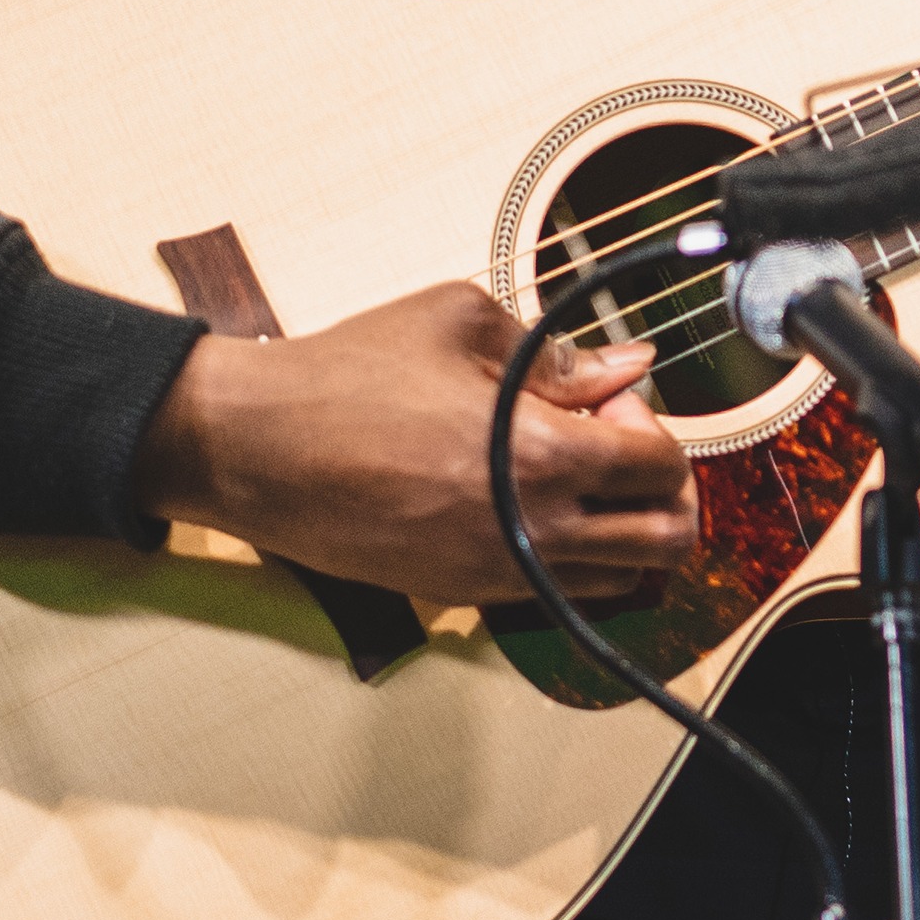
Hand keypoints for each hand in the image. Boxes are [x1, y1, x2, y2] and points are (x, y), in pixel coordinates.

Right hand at [131, 280, 699, 610]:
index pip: (662, 466)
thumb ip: (561, 352)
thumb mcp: (461, 323)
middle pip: (665, 541)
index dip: (651, 424)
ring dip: (623, 528)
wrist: (254, 447)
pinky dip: (573, 558)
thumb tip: (631, 364)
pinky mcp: (463, 595)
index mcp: (541, 455)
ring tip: (571, 476)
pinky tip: (530, 504)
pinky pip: (559, 595)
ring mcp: (499, 573)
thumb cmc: (349, 372)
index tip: (607, 398)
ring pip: (621, 582)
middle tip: (610, 445)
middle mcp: (532, 530)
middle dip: (662, 490)